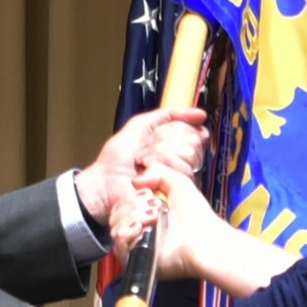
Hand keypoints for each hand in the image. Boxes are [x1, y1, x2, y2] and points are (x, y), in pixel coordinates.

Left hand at [76, 107, 206, 224]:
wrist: (105, 183)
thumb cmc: (117, 159)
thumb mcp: (140, 125)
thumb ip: (168, 115)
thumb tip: (200, 114)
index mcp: (176, 145)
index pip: (196, 131)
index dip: (177, 129)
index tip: (157, 134)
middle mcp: (182, 162)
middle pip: (193, 141)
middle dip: (165, 141)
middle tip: (145, 150)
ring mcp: (181, 178)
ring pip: (188, 155)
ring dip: (160, 154)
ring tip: (143, 163)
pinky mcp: (178, 192)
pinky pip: (183, 171)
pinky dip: (160, 166)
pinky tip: (147, 173)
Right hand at [110, 167, 224, 280]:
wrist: (202, 240)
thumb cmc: (196, 215)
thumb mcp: (178, 183)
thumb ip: (156, 171)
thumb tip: (135, 180)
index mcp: (146, 215)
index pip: (122, 203)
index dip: (132, 197)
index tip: (150, 196)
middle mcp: (140, 230)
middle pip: (116, 213)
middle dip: (133, 205)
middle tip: (155, 210)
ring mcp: (136, 245)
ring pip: (115, 225)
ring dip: (134, 217)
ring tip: (154, 220)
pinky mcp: (135, 259)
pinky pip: (118, 241)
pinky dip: (130, 232)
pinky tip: (144, 230)